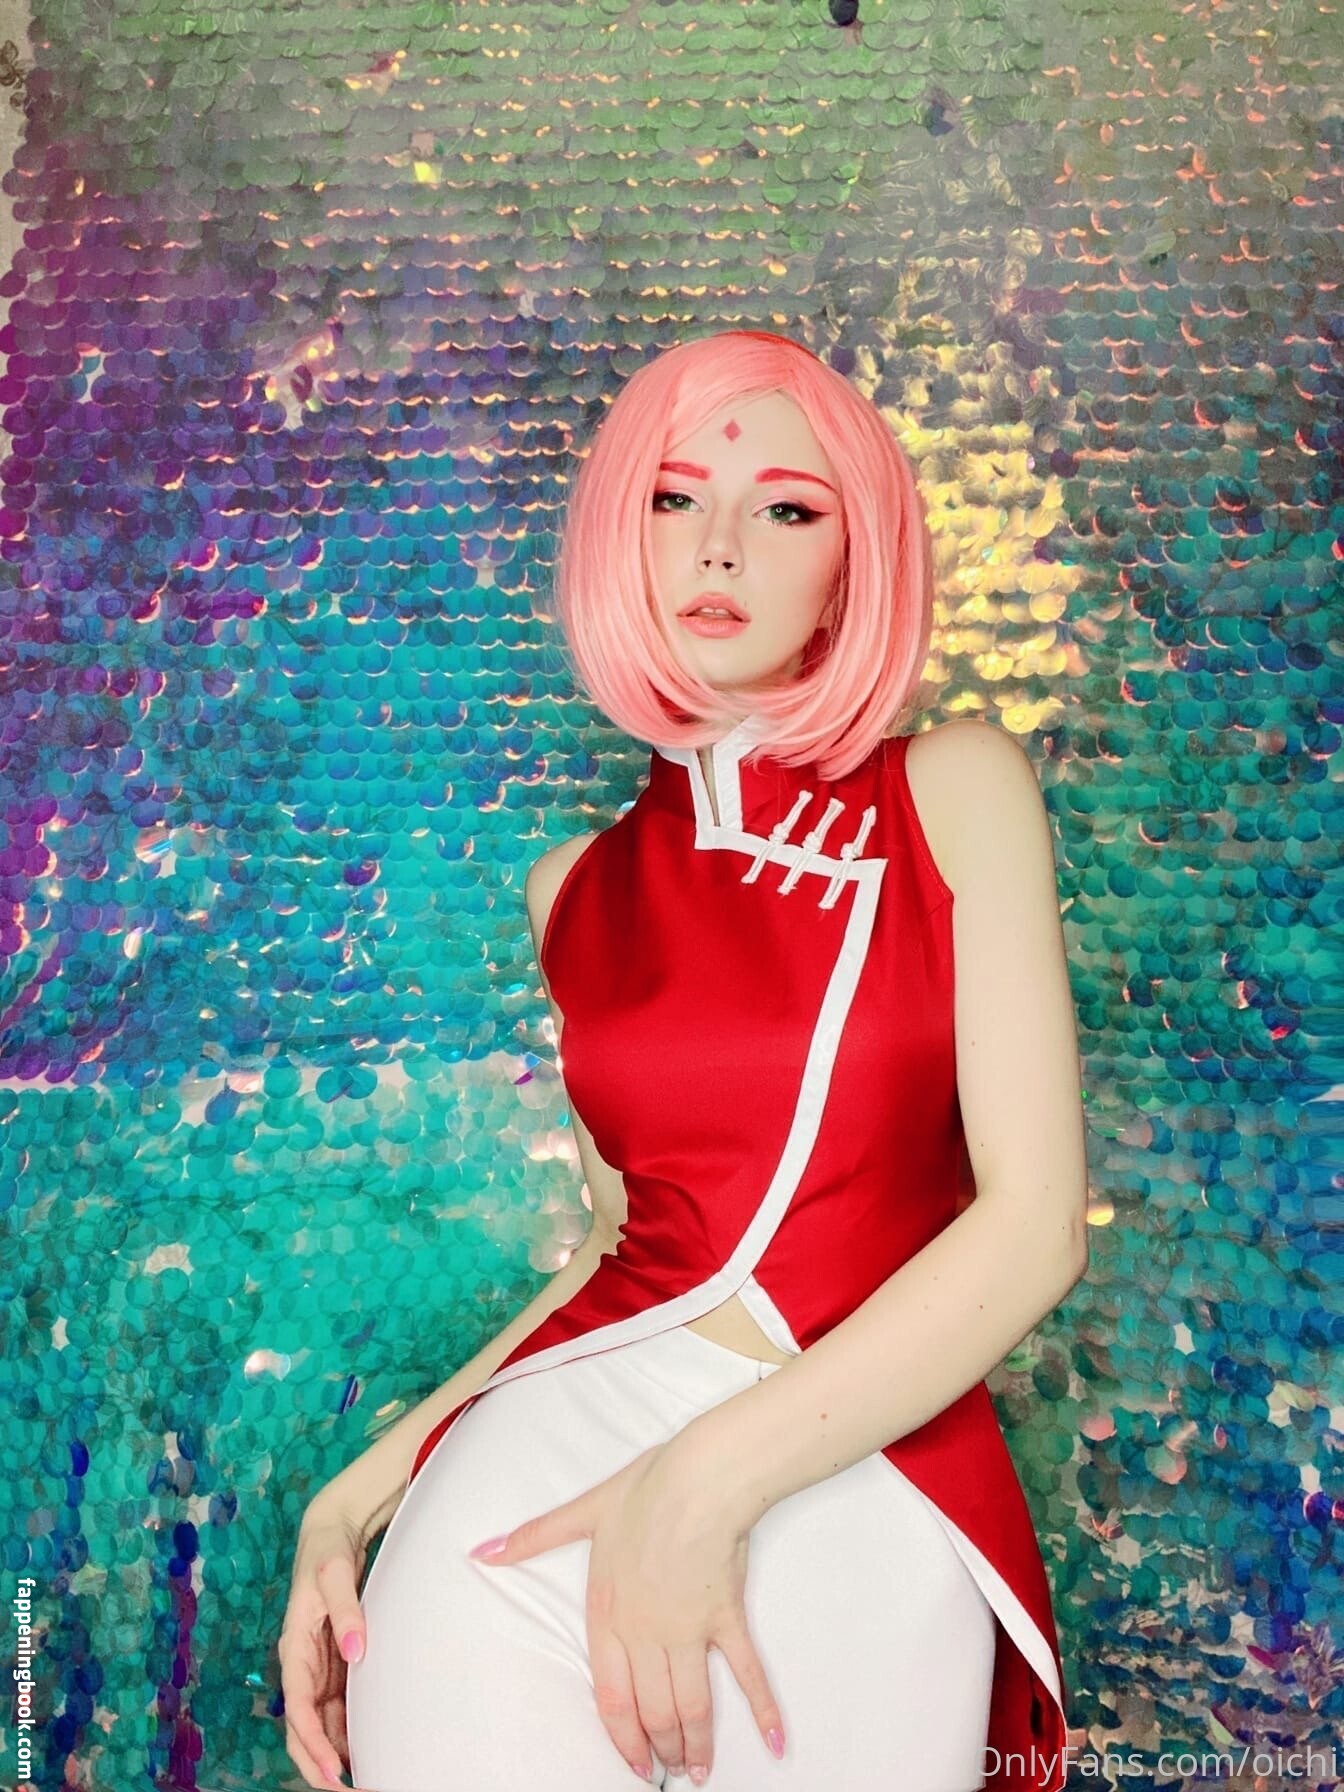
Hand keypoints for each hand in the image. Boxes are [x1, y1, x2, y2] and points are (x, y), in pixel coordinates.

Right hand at [278, 1500, 375, 1790]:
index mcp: (294, 1647)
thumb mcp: (334, 1573)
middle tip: (349, 1790)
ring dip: (334, 1752)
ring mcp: (317, 1667)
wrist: (331, 1532)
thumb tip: (356, 1651)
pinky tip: (364, 1747)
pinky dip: (345, 1730)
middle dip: (319, 1764)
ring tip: (362, 1777)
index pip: (298, 1708)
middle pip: (303, 1728)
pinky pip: (334, 1707)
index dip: (312, 1743)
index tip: (333, 1771)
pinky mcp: (332, 1663)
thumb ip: (346, 1611)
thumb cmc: (328, 1551)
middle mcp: (301, 1664)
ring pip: (318, 1723)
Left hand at [465, 1438, 784, 1782]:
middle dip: (661, 1747)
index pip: (612, 1696)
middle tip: (670, 1769)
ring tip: (700, 1770)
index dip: (623, 1738)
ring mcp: (688, 1630)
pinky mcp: (725, 1618)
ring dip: (696, 1743)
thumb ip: (534, 1537)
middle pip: (653, 1709)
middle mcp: (646, 1633)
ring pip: (691, 1704)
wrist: (699, 1480)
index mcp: (609, 1614)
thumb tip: (483, 1551)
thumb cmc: (645, 1491)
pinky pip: (745, 1673)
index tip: (635, 1764)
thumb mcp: (583, 1512)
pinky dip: (761, 1708)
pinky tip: (773, 1741)